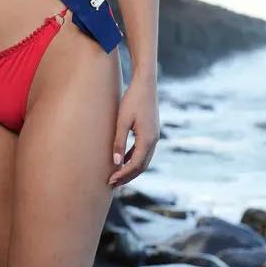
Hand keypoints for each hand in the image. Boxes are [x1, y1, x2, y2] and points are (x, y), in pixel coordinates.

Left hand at [108, 72, 158, 187]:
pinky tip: (123, 159)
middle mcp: (154, 140)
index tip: (110, 180)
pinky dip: (134, 158)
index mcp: (147, 139)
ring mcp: (154, 136)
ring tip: (117, 175)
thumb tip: (116, 162)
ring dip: (131, 169)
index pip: (135, 165)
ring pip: (144, 160)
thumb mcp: (122, 120)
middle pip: (141, 166)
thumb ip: (119, 141)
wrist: (145, 83)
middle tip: (112, 183)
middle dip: (127, 176)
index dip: (123, 174)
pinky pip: (143, 151)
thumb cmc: (132, 99)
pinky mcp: (151, 131)